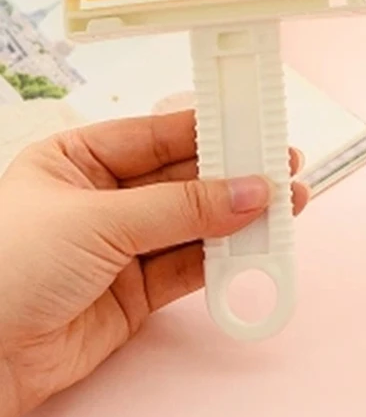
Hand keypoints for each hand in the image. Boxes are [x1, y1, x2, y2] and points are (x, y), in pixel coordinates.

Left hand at [0, 110, 308, 416]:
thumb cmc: (3, 270)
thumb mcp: (96, 219)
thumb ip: (180, 207)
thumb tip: (246, 191)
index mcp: (76, 161)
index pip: (155, 135)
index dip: (207, 130)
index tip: (253, 124)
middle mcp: (101, 199)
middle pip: (182, 180)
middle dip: (233, 175)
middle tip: (282, 166)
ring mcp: (119, 247)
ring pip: (192, 224)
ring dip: (238, 218)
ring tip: (286, 205)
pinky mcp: (133, 292)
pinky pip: (189, 266)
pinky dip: (224, 259)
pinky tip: (255, 245)